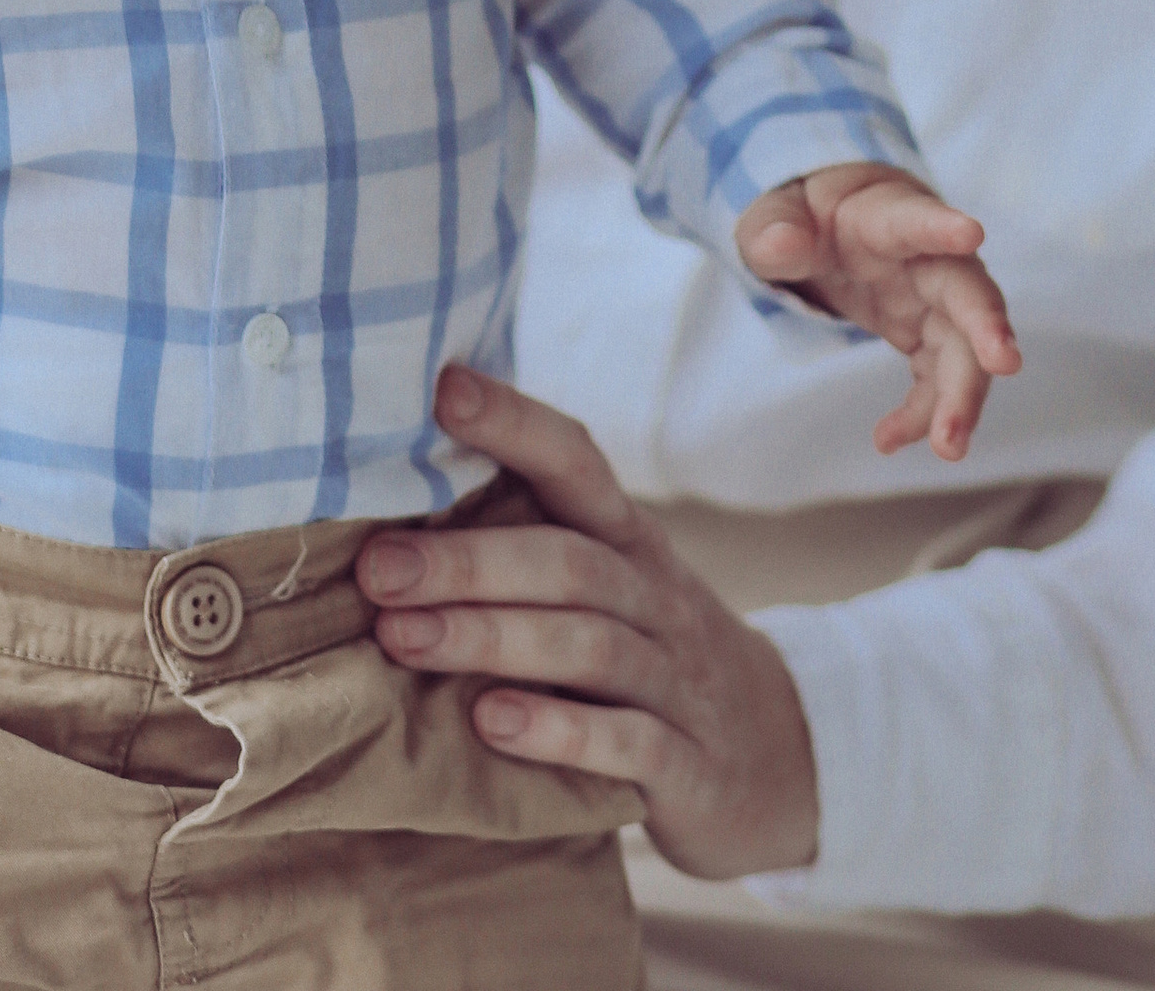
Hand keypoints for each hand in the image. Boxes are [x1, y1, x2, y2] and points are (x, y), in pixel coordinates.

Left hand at [358, 370, 820, 881]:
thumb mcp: (613, 585)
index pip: (576, 462)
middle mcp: (655, 597)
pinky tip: (491, 725)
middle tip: (379, 568)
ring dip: (491, 637)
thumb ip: (533, 540)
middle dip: (469, 560)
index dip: (515, 422)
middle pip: (568, 561)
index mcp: (628, 541)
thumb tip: (396, 497)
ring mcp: (676, 680)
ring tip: (403, 638)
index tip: (442, 389)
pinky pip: (626, 742)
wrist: (775, 756)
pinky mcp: (687, 764)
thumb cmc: (652, 654)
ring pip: (588, 646)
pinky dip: (558, 733)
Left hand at [734, 159, 1019, 459]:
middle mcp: (924, 257)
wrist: (837, 227)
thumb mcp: (776, 215)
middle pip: (965, 290)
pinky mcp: (931, 333)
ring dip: (963, 394)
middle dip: (986, 326)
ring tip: (949, 446)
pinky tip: (892, 438)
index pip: (912, 217)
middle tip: (1005, 365)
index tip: (972, 233)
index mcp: (882, 216)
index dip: (940, 226)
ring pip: (965, 346)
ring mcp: (933, 298)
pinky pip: (940, 377)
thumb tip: (781, 246)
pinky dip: (925, 412)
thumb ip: (774, 228)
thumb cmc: (809, 215)